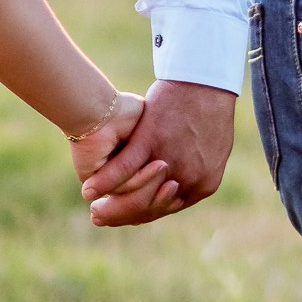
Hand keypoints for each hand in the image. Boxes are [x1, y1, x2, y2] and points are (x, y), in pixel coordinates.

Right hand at [83, 81, 235, 225]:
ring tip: (93, 208)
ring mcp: (169, 163)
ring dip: (112, 205)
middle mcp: (187, 181)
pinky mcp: (150, 142)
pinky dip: (104, 182)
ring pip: (135, 196)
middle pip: (149, 210)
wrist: (206, 84)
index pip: (166, 209)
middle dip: (122, 216)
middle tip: (100, 217)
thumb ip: (197, 172)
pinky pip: (123, 170)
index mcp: (204, 185)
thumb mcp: (212, 152)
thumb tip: (181, 186)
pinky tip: (89, 191)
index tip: (125, 216)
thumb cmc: (208, 111)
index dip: (142, 214)